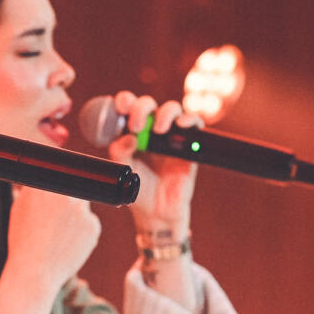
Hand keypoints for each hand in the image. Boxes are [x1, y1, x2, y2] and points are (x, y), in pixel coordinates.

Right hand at [0, 185, 100, 301]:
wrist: (34, 271)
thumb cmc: (23, 243)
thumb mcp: (19, 210)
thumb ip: (34, 192)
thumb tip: (46, 178)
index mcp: (42, 187)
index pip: (59, 174)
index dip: (61, 185)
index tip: (58, 196)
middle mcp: (64, 194)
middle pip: (73, 189)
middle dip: (69, 201)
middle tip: (57, 220)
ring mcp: (81, 209)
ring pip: (82, 208)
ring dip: (75, 218)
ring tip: (58, 237)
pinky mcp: (93, 226)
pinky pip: (90, 225)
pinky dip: (83, 234)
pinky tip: (68, 245)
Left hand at [105, 91, 200, 233]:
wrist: (157, 212)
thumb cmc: (137, 190)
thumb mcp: (122, 171)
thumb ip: (119, 152)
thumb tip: (128, 136)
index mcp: (131, 133)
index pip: (128, 108)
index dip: (125, 101)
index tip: (121, 107)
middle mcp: (150, 130)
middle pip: (148, 104)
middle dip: (142, 108)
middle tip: (137, 126)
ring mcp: (171, 136)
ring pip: (172, 109)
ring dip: (165, 113)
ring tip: (158, 130)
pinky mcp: (190, 145)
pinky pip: (194, 124)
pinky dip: (189, 119)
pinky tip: (181, 126)